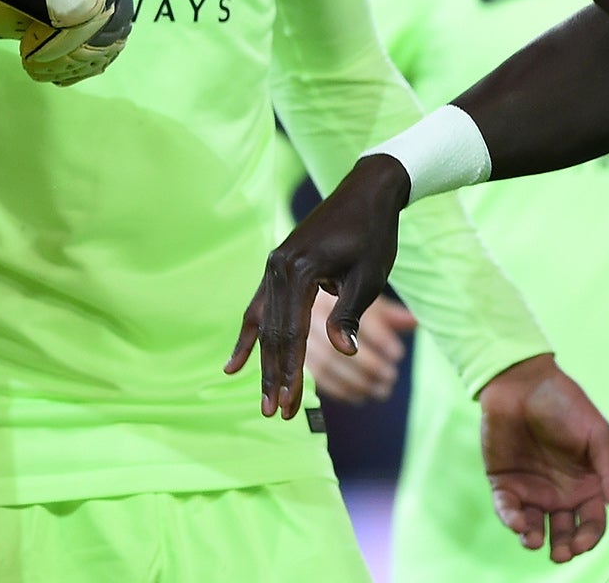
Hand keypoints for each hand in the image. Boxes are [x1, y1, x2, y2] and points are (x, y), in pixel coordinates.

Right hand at [224, 154, 408, 417]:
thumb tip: (342, 352)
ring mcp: (274, 265)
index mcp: (302, 268)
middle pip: (273, 331)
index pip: (293, 330)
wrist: (366, 193)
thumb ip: (351, 313)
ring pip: (263, 323)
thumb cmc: (373, 235)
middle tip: (277, 414)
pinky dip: (249, 336)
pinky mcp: (276, 267)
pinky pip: (258, 306)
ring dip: (263, 363)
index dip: (291, 369)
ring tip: (264, 399)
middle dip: (275, 375)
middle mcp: (279, 266)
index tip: (290, 403)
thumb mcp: (369, 276)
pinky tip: (235, 364)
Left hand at [478, 355, 608, 561]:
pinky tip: (518, 522)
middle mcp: (560, 494)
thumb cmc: (565, 403)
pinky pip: (507, 510)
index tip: (583, 542)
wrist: (522, 381)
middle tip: (561, 553)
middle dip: (564, 548)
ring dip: (535, 541)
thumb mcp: (597, 434)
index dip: (589, 537)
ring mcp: (531, 490)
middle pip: (565, 534)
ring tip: (535, 541)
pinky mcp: (504, 483)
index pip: (591, 523)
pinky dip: (512, 520)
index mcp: (586, 485)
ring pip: (535, 529)